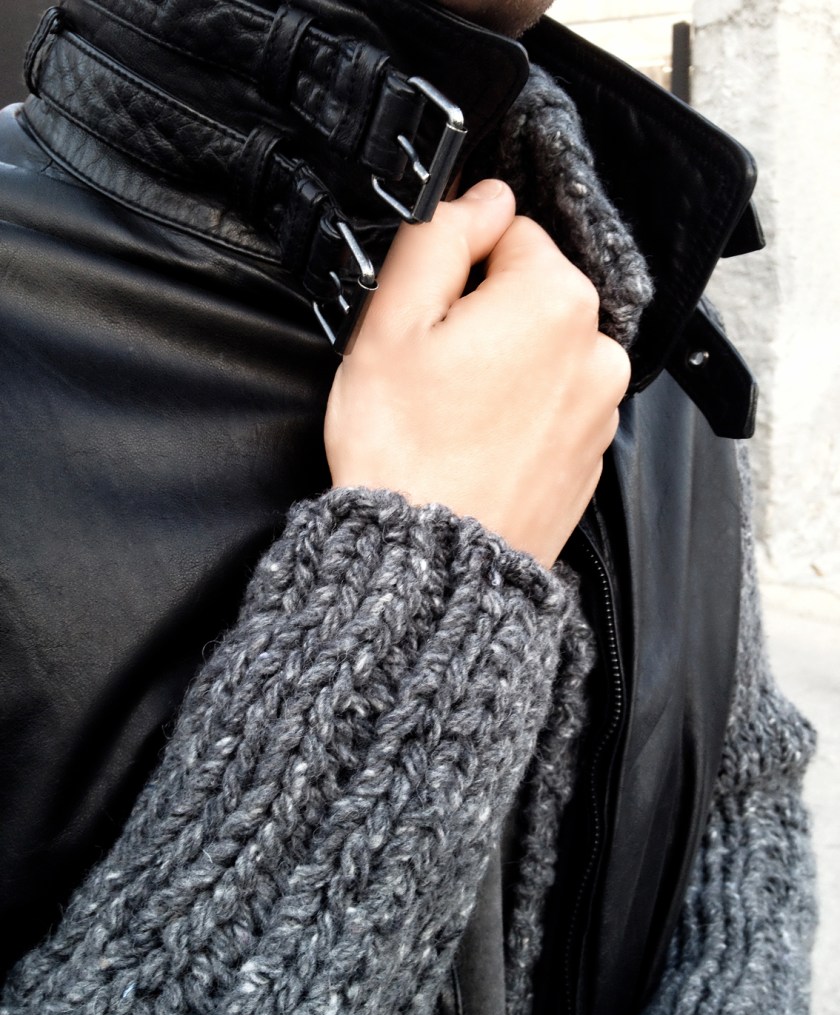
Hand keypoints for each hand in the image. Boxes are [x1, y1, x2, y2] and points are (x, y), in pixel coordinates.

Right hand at [324, 179, 629, 568]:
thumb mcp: (392, 322)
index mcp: (554, 300)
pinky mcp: (589, 453)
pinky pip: (551, 404)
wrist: (433, 562)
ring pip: (541, 351)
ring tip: (452, 414)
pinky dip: (518, 411)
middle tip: (432, 371)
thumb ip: (439, 235)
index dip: (453, 267)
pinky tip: (476, 443)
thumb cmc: (404, 450)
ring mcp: (599, 408)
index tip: (425, 317)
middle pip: (529, 293)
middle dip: (481, 316)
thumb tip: (482, 196)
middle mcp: (596, 350)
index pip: (506, 232)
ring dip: (501, 365)